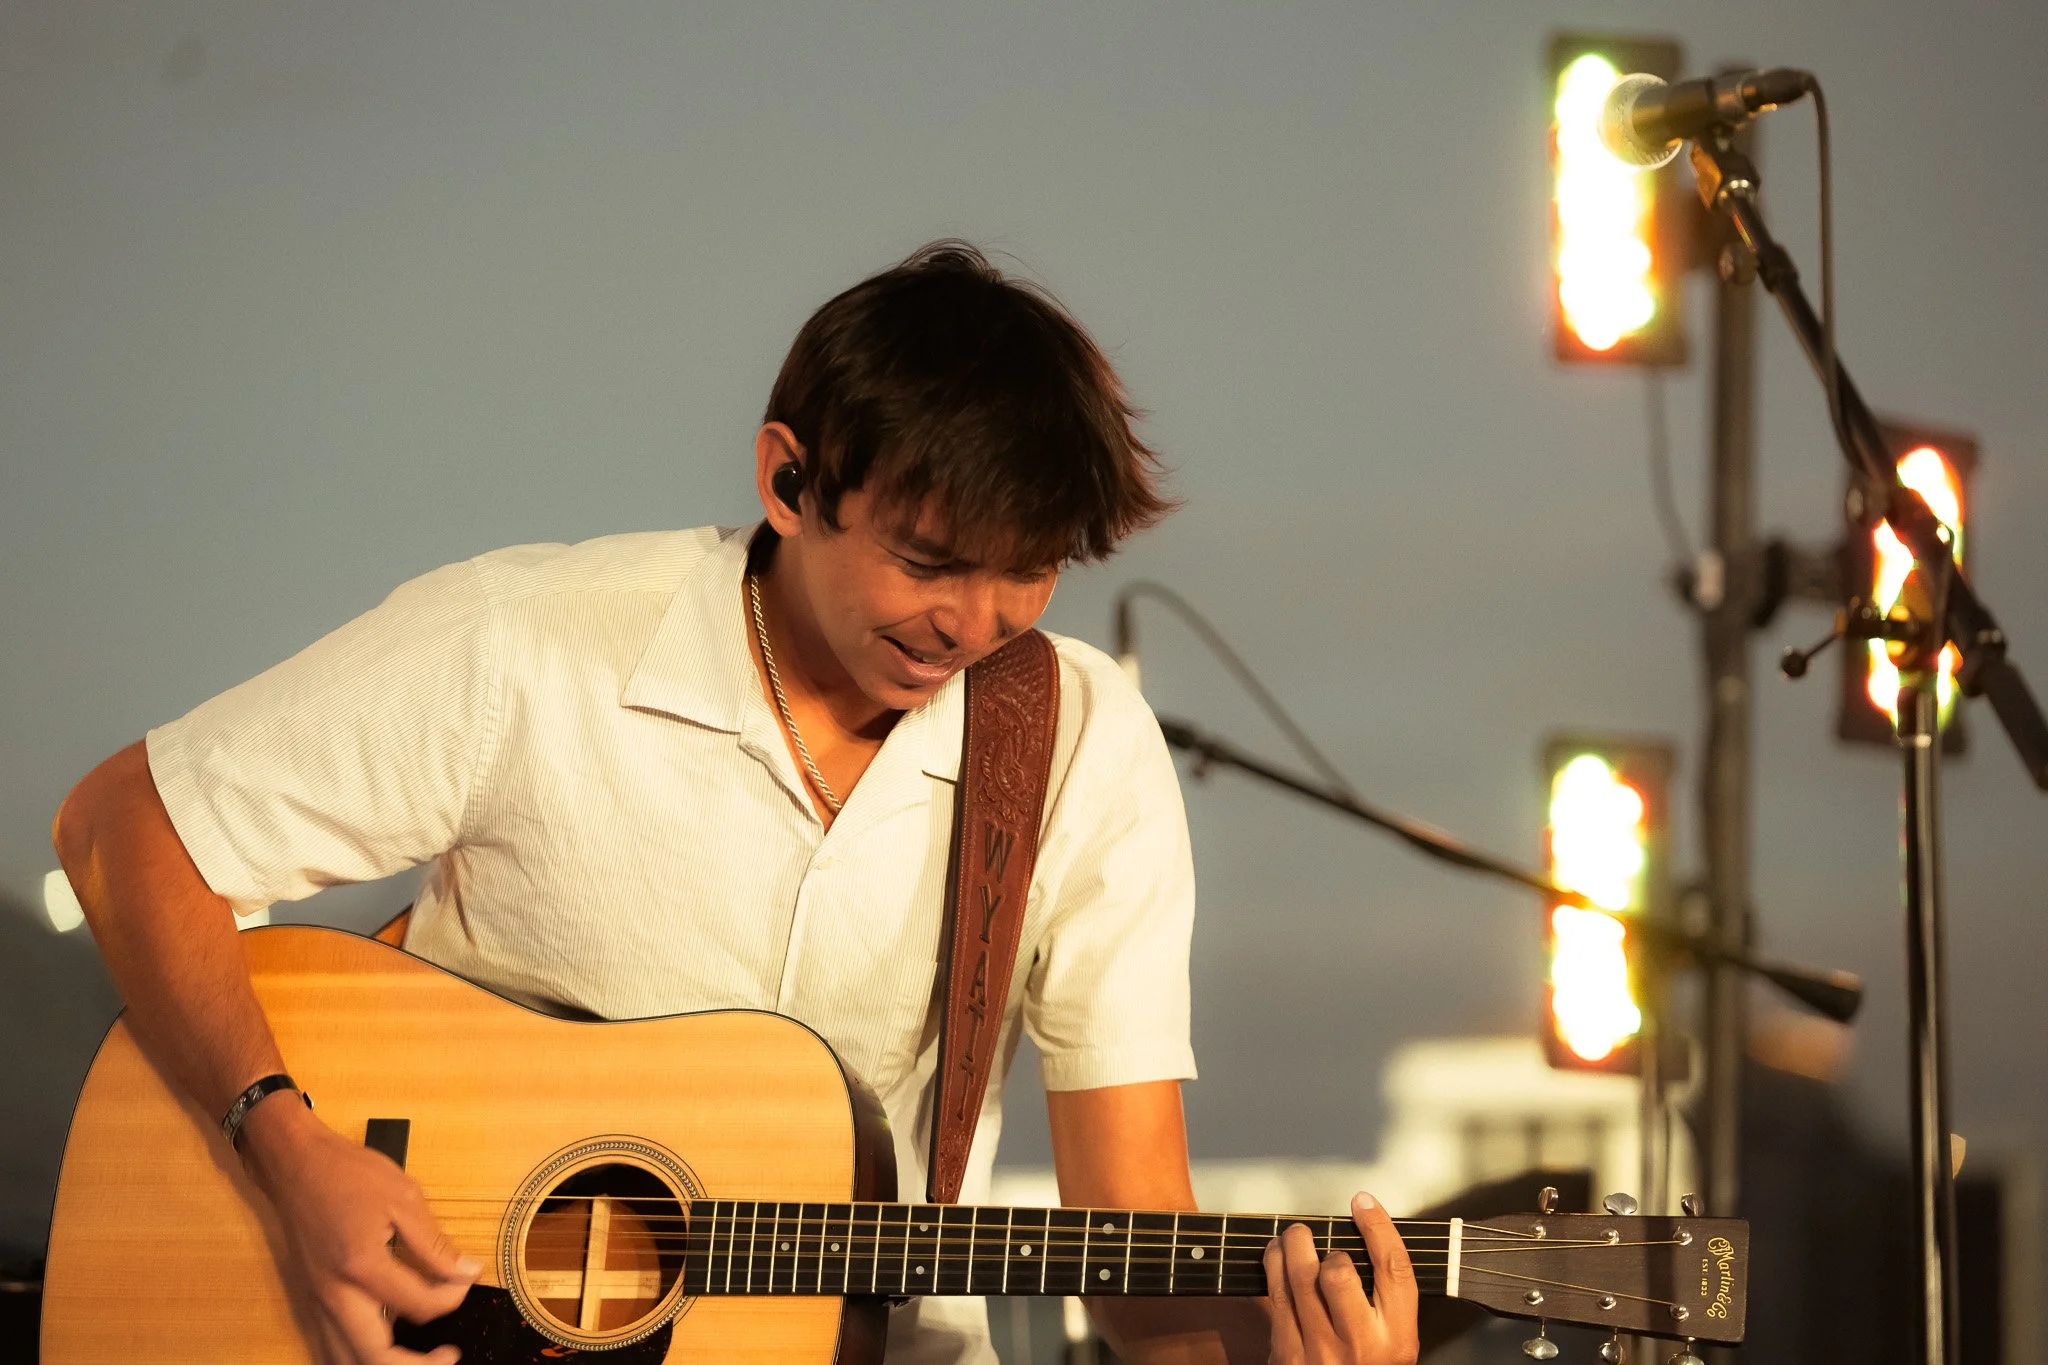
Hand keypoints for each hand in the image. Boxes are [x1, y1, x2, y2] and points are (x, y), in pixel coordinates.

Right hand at [238, 1094, 478, 1363]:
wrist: (296, 1164)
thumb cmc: (349, 1174)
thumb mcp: (404, 1198)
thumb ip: (435, 1245)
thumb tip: (467, 1273)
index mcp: (361, 1267)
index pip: (418, 1305)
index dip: (453, 1297)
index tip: (466, 1278)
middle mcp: (334, 1295)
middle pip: (374, 1357)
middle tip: (448, 1354)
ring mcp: (317, 1302)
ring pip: (345, 1360)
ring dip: (385, 1364)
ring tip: (420, 1357)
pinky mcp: (312, 1301)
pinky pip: (332, 1345)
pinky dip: (361, 1354)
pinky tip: (387, 1342)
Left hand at [1262, 1192, 1417, 1364]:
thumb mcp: (1395, 1344)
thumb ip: (1385, 1302)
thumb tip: (1362, 1243)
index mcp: (1397, 1340)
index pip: (1393, 1269)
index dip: (1379, 1227)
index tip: (1364, 1204)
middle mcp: (1360, 1346)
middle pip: (1339, 1271)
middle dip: (1324, 1242)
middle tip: (1315, 1232)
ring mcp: (1319, 1352)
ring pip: (1299, 1278)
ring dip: (1292, 1245)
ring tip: (1293, 1236)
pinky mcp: (1286, 1354)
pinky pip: (1275, 1296)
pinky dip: (1272, 1266)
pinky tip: (1275, 1257)